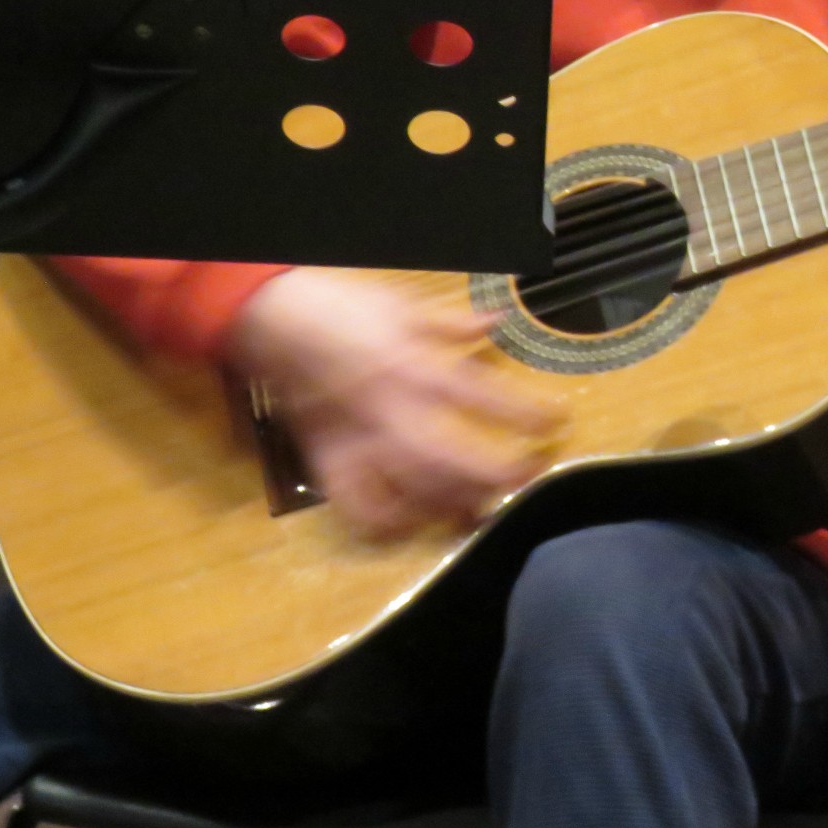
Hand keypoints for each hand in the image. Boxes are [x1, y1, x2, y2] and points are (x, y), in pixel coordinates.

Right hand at [227, 269, 568, 540]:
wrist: (270, 316)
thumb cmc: (342, 304)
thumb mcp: (404, 302)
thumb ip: (454, 322)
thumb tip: (499, 322)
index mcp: (417, 366)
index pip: (485, 397)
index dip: (527, 414)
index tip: (557, 424)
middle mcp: (393, 410)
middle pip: (454, 458)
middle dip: (498, 473)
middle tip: (530, 474)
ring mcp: (359, 440)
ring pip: (412, 489)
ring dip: (454, 503)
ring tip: (485, 506)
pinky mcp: (328, 458)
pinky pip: (357, 505)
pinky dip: (387, 523)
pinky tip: (415, 524)